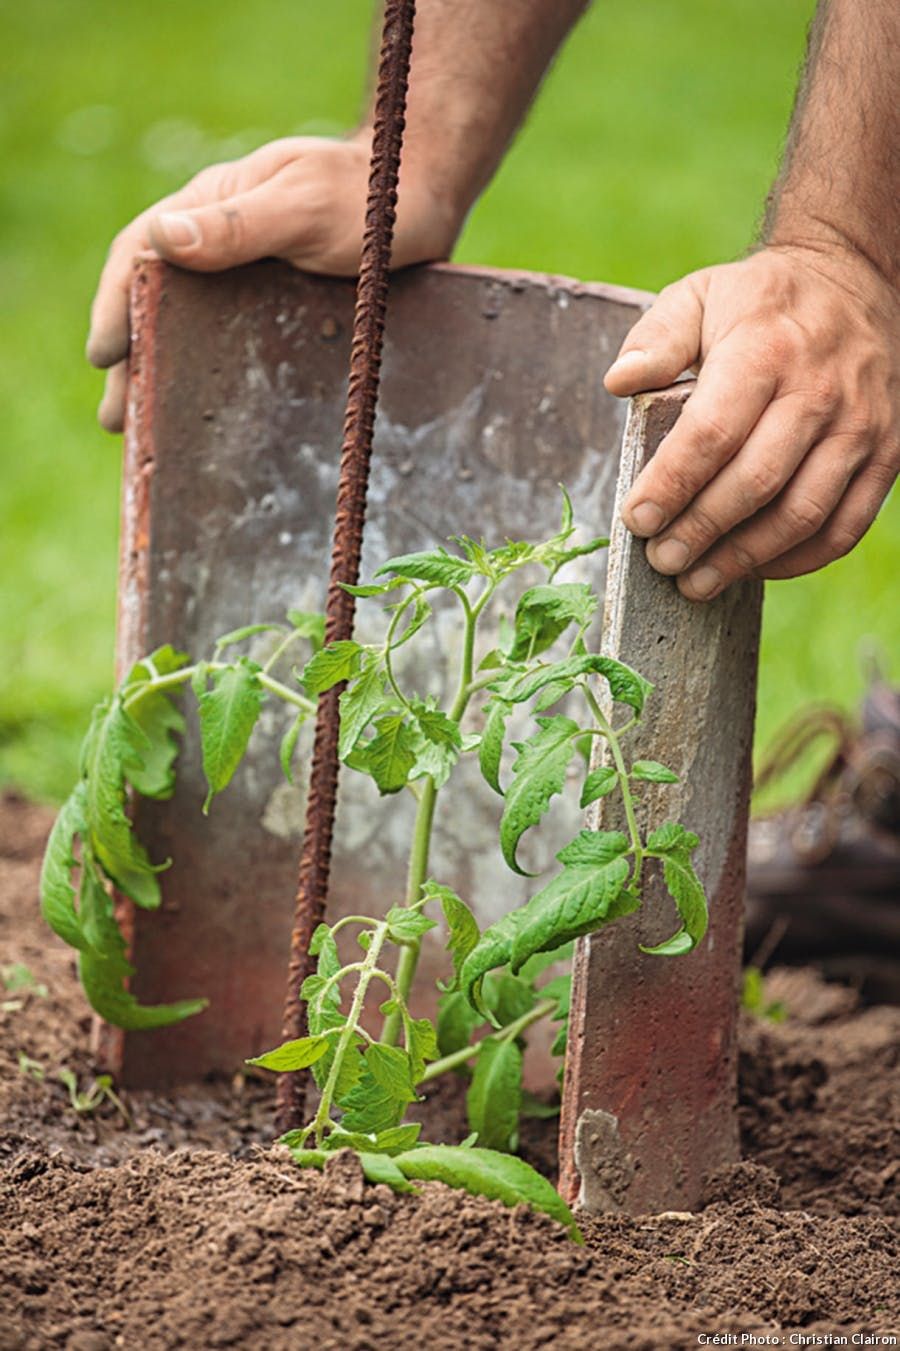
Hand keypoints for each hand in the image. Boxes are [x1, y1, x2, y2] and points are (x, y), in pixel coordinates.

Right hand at [88, 135, 459, 430]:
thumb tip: (164, 239)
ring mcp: (252, 274)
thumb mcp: (301, 206)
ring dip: (168, 371)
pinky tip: (211, 405)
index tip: (104, 355)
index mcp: (211, 207)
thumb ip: (239, 224)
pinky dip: (214, 369)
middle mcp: (223, 242)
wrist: (424, 196)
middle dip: (133, 357)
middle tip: (116, 419)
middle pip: (160, 300)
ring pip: (194, 324)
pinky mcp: (283, 301)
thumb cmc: (366, 195)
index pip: (141, 253)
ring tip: (148, 426)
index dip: (114, 305)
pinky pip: (237, 337)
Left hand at [604, 246, 899, 598]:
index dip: (671, 485)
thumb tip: (619, 382)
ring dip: (744, 558)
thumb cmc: (760, 302)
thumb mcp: (700, 295)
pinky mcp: (886, 453)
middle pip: (755, 482)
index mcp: (766, 350)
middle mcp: (820, 391)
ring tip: (696, 582)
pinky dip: (798, 560)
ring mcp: (860, 426)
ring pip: (802, 513)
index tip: (637, 520)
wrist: (856, 279)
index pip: (712, 432)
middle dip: (700, 531)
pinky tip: (754, 569)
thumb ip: (657, 337)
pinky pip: (845, 525)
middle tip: (661, 559)